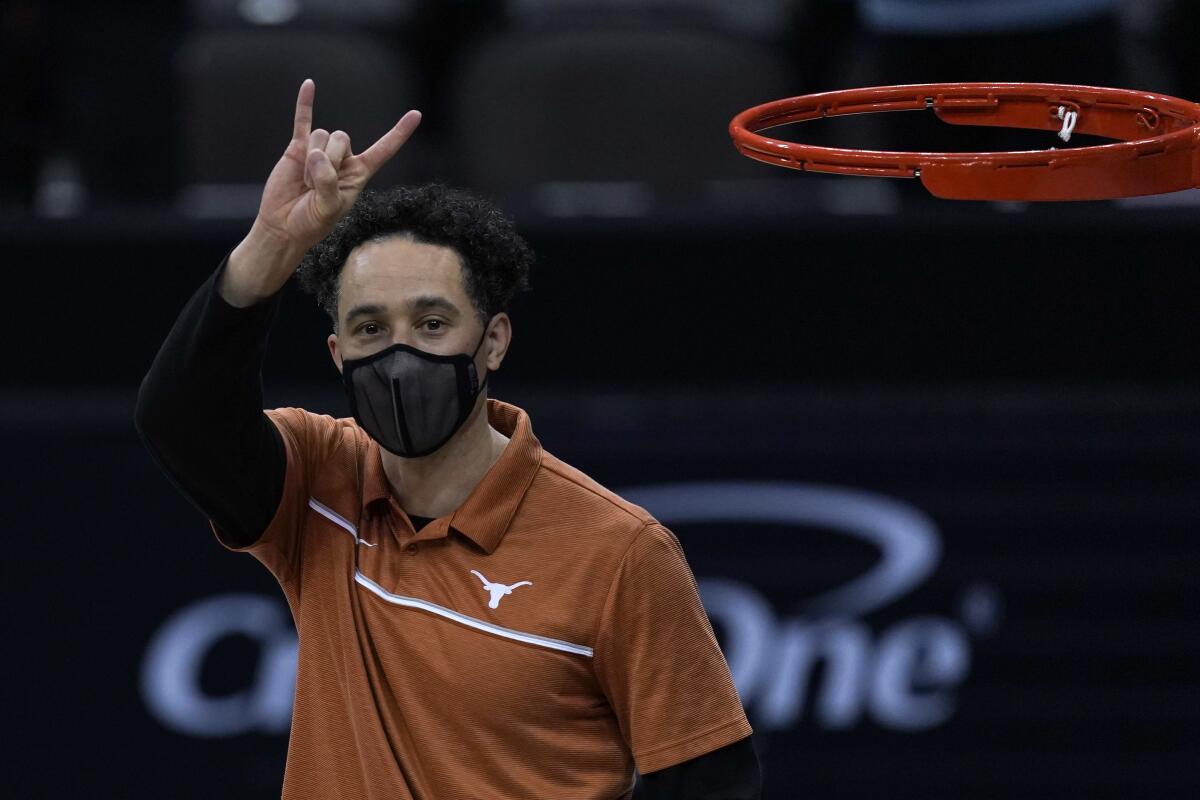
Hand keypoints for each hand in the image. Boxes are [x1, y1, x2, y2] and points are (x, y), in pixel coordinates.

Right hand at [254, 78, 421, 256]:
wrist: (283, 226)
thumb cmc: (311, 223)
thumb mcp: (328, 210)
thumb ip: (328, 184)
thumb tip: (317, 155)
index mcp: (359, 174)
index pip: (383, 150)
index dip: (399, 134)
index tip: (417, 114)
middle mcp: (343, 160)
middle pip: (342, 138)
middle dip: (329, 159)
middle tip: (315, 186)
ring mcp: (320, 152)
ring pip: (322, 135)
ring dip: (310, 160)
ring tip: (304, 182)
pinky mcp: (297, 148)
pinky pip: (303, 121)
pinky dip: (305, 103)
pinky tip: (309, 84)